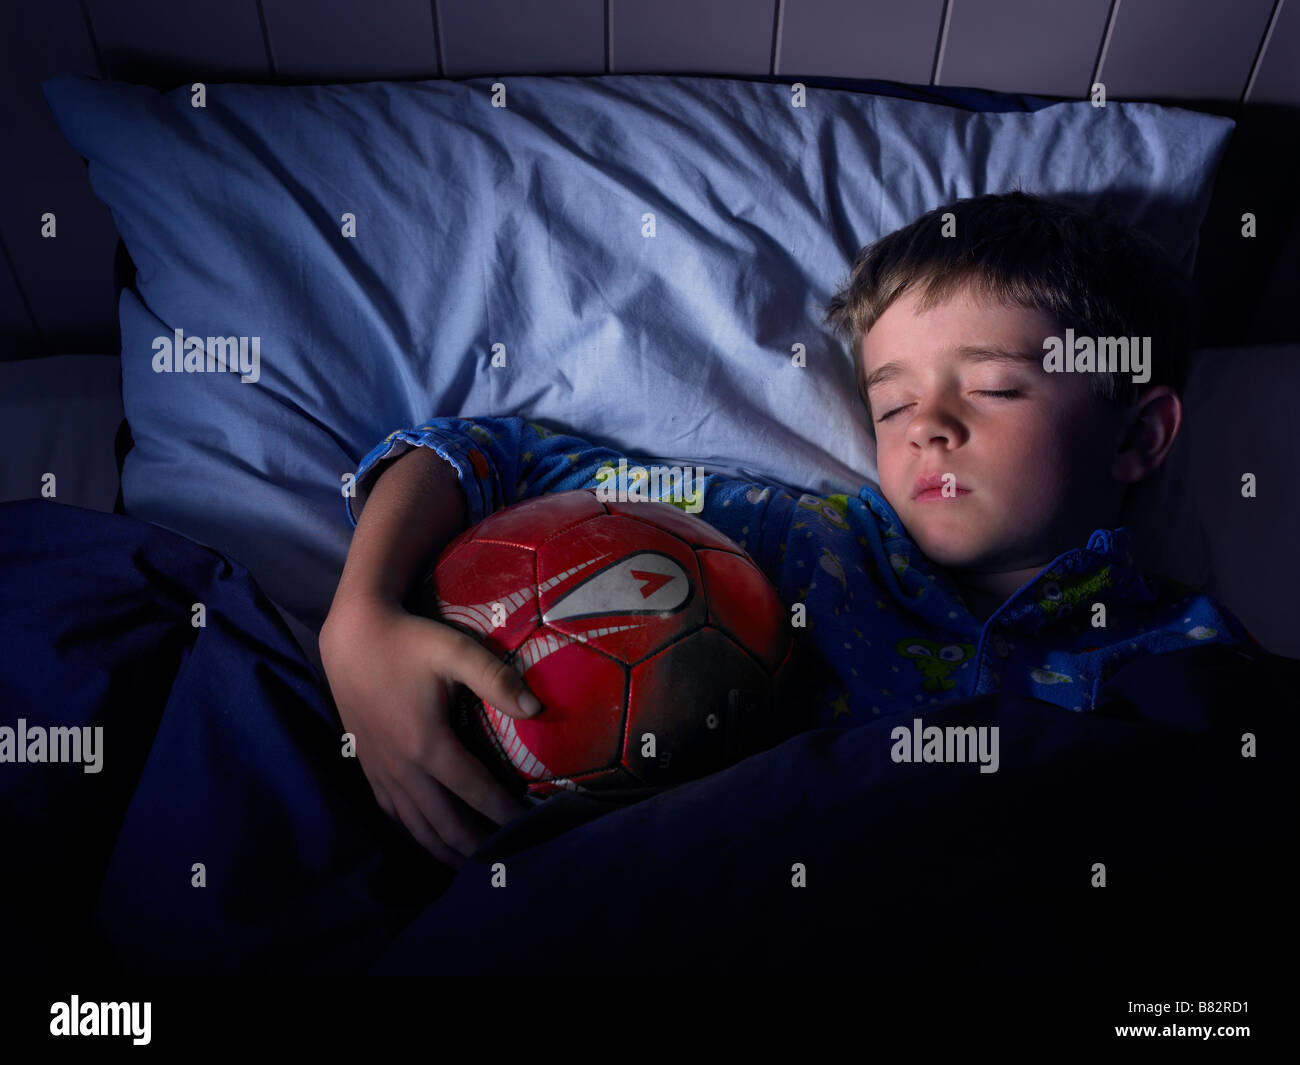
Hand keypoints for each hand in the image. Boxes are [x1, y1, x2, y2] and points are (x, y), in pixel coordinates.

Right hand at [320, 595, 539, 868]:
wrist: (351, 637)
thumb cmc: (408, 642)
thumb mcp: (454, 651)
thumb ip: (496, 679)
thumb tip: (536, 708)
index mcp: (427, 744)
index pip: (475, 791)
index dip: (504, 814)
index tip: (529, 828)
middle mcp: (403, 767)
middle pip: (445, 823)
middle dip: (477, 845)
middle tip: (506, 858)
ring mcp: (382, 772)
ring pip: (416, 827)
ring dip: (446, 849)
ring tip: (473, 864)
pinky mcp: (368, 767)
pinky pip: (392, 814)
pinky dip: (415, 834)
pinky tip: (429, 841)